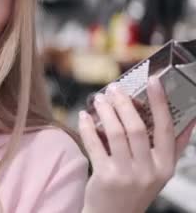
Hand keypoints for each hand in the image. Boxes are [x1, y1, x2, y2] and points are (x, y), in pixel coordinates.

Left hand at [79, 76, 195, 212]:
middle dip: (124, 104)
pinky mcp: (105, 177)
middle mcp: (148, 171)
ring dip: (105, 111)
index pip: (166, 129)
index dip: (161, 102)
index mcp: (165, 166)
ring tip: (99, 98)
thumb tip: (190, 120)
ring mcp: (126, 175)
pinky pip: (95, 145)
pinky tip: (83, 116)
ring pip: (115, 133)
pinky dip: (88, 127)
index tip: (154, 80)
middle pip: (137, 128)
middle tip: (114, 88)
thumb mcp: (159, 172)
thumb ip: (172, 148)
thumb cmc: (135, 189)